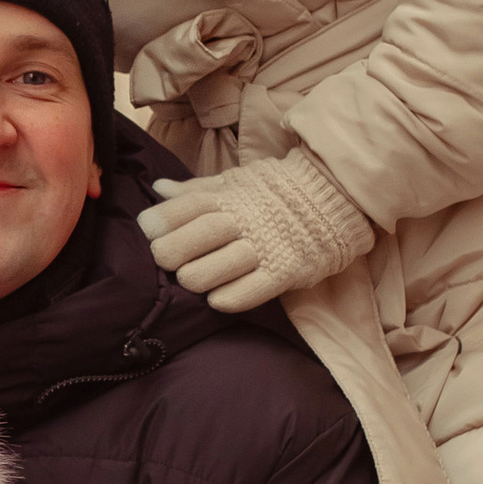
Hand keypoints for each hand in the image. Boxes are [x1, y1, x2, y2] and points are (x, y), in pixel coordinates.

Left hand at [142, 148, 374, 313]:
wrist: (335, 196)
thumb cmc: (275, 193)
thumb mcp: (235, 183)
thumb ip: (196, 191)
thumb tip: (158, 189)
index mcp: (228, 196)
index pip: (187, 206)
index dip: (162, 220)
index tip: (147, 230)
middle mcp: (244, 220)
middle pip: (197, 237)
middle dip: (171, 252)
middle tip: (164, 260)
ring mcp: (265, 246)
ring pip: (217, 267)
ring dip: (196, 277)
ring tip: (189, 280)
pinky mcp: (286, 271)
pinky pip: (251, 290)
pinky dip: (229, 297)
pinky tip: (216, 299)